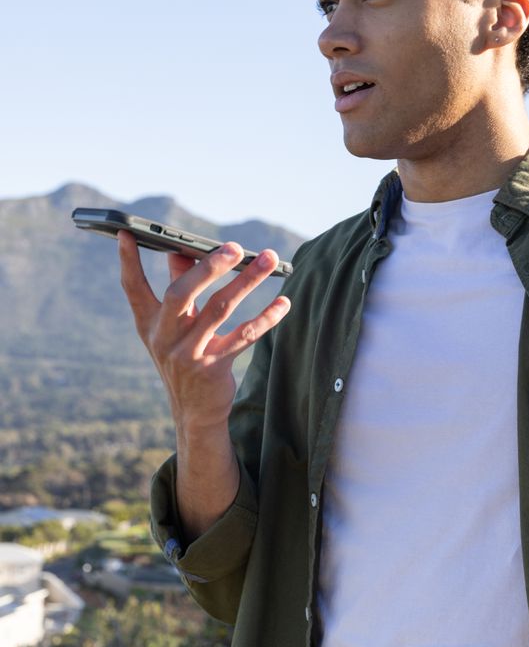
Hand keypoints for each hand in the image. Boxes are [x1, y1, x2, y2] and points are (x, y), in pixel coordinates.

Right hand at [117, 231, 290, 433]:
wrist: (194, 413)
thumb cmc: (185, 359)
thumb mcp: (173, 329)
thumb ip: (179, 291)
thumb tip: (183, 251)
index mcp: (149, 324)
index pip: (132, 287)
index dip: (127, 261)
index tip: (127, 233)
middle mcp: (164, 337)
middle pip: (181, 293)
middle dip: (208, 267)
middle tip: (234, 247)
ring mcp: (188, 354)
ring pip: (220, 308)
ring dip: (247, 281)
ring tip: (268, 259)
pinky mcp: (213, 368)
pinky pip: (244, 336)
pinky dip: (266, 317)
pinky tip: (283, 302)